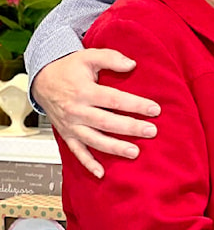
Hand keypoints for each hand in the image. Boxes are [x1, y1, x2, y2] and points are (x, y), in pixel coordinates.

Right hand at [33, 49, 157, 178]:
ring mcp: (71, 125)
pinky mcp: (66, 135)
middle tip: (152, 131)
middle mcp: (76, 111)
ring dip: (114, 148)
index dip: (136, 105)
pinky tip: (101, 173)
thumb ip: (111, 58)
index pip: (114, 100)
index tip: (155, 109)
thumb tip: (132, 64)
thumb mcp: (89, 56)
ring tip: (135, 152)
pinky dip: (88, 164)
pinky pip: (77, 152)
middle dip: (131, 128)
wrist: (42, 79)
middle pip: (107, 122)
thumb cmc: (69, 68)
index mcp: (84, 91)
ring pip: (94, 140)